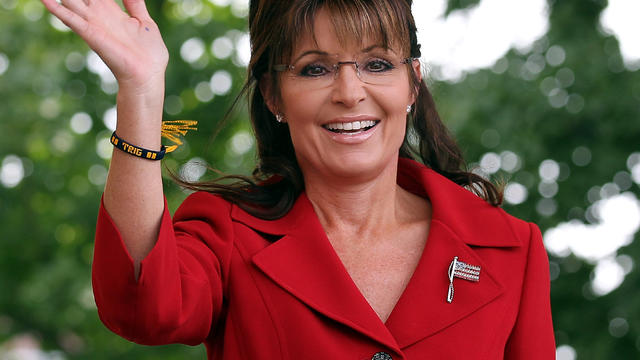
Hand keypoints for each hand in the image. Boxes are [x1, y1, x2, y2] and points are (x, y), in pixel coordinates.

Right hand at [41, 0, 168, 92]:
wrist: (147, 74)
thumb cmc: (150, 53)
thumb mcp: (145, 22)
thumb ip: (135, 5)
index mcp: (113, 12)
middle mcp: (100, 16)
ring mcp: (94, 24)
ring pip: (71, 2)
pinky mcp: (90, 34)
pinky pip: (70, 19)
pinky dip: (57, 9)